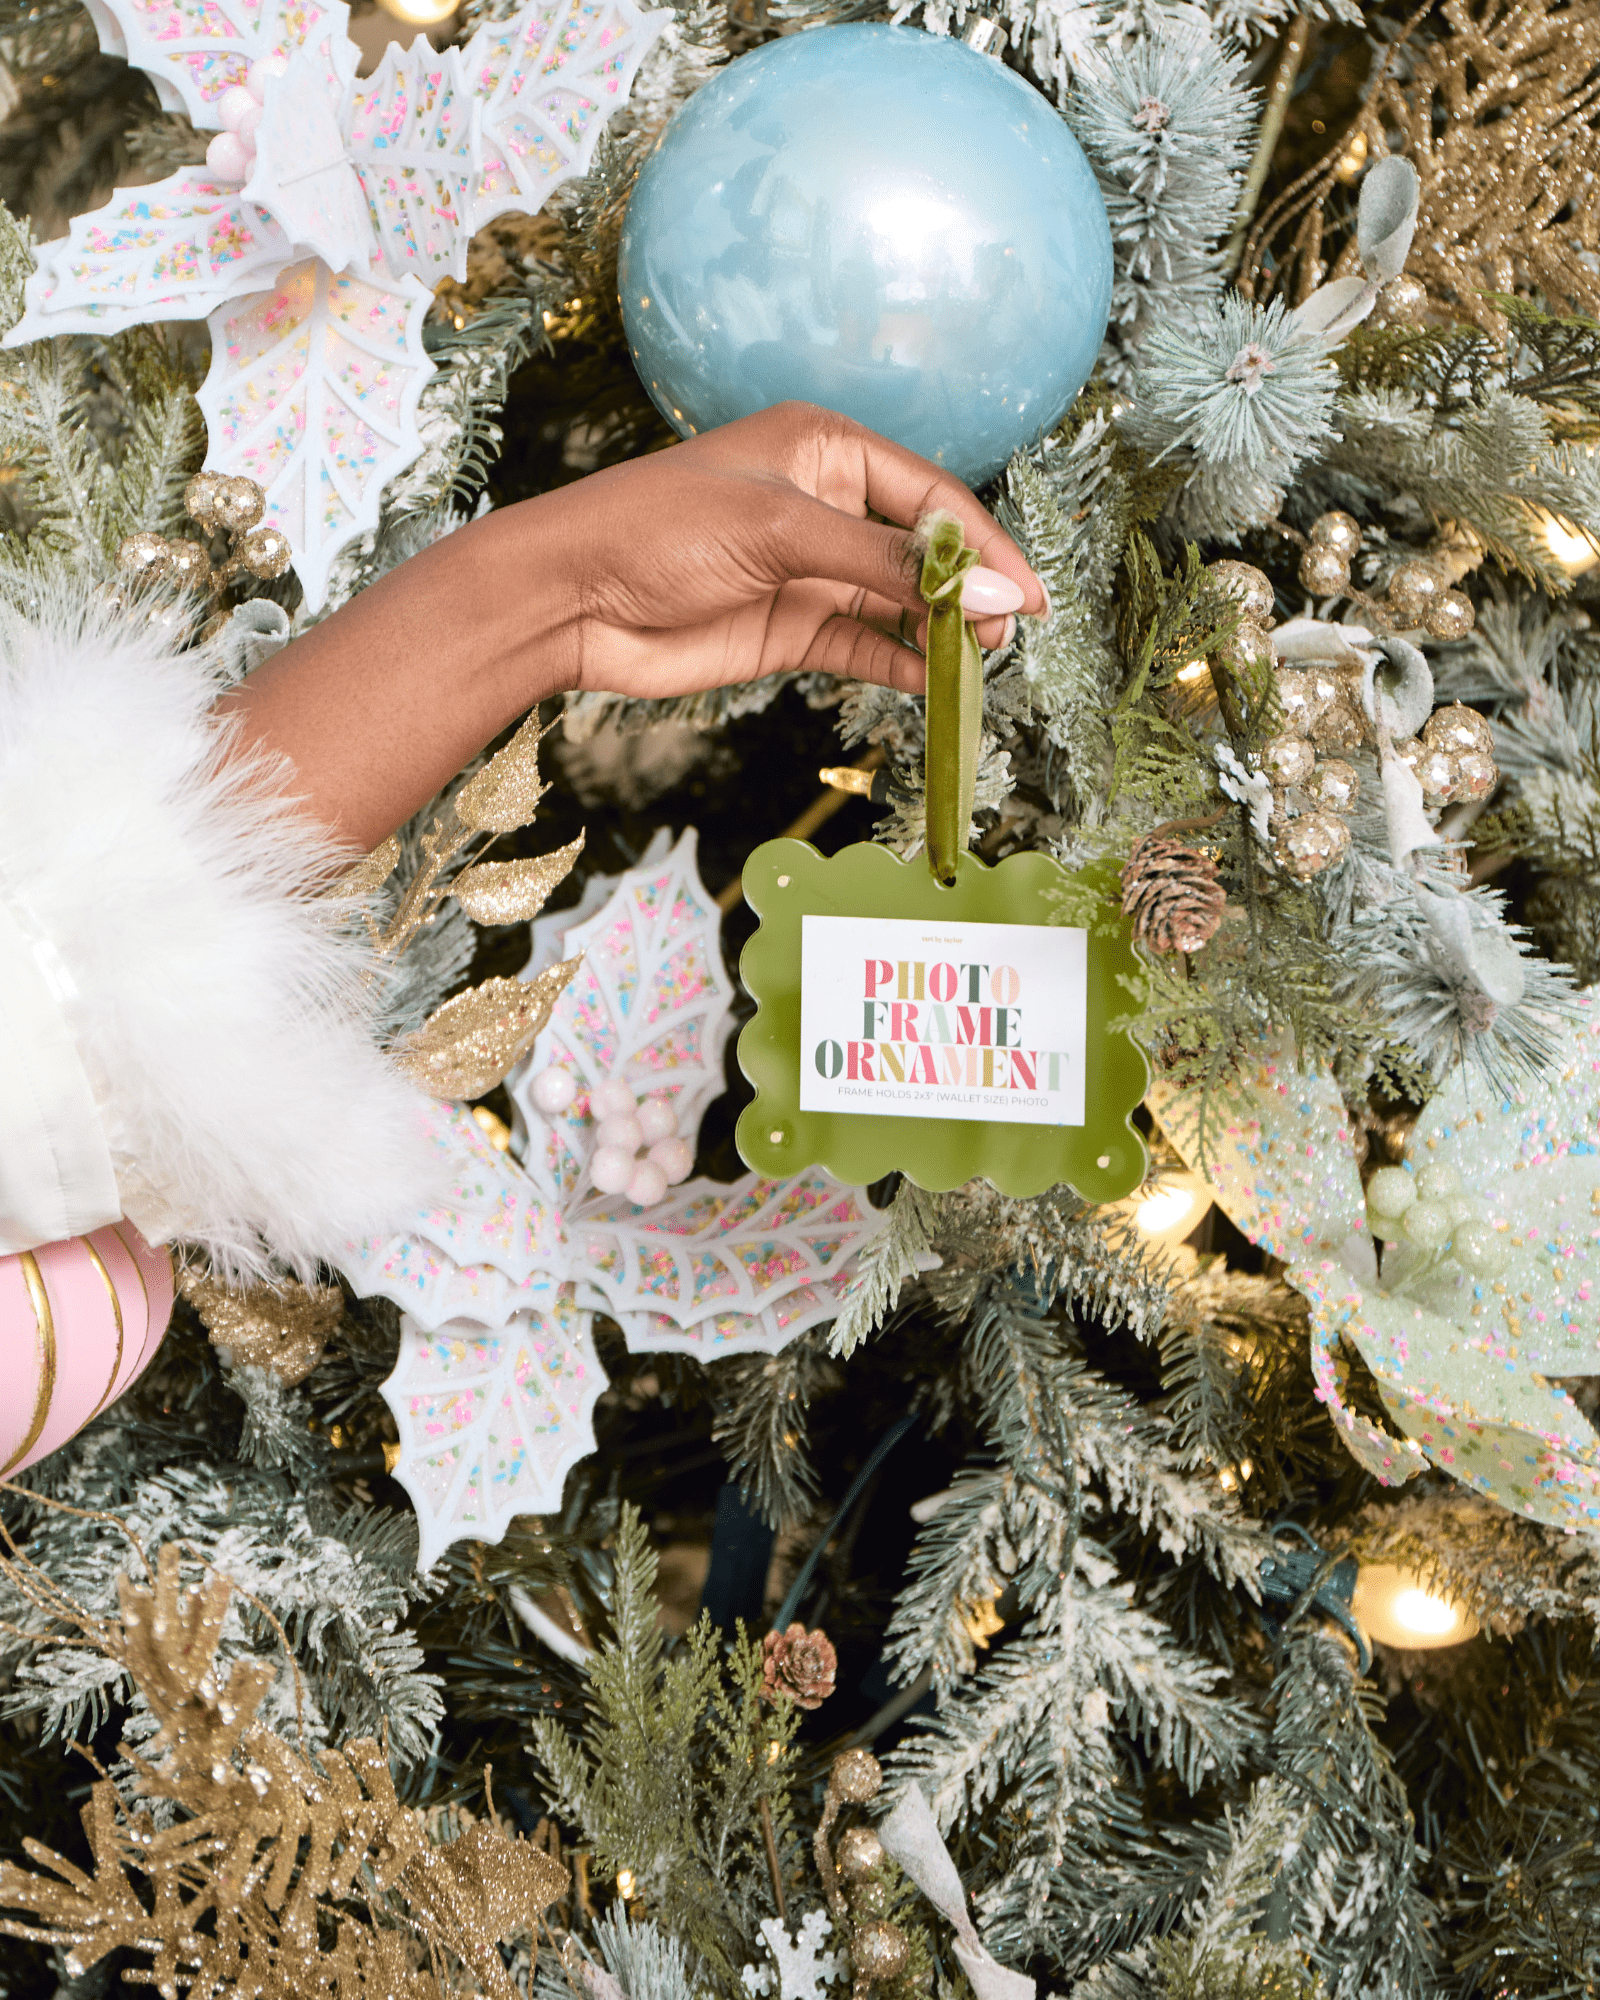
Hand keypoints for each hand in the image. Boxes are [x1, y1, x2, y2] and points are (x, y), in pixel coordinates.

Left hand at [542, 401, 1045, 697]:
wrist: (569, 599)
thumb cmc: (659, 531)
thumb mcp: (780, 531)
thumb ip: (888, 565)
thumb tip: (986, 597)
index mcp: (826, 448)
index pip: (932, 498)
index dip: (984, 547)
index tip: (1028, 598)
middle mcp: (825, 505)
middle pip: (924, 550)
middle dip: (969, 593)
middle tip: (1009, 638)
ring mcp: (809, 570)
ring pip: (900, 603)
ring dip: (940, 634)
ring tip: (979, 667)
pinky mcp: (791, 628)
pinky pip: (866, 646)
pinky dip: (900, 665)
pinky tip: (933, 686)